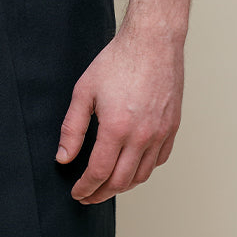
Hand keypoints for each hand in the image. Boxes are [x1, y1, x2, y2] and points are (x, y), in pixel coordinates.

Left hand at [55, 28, 183, 203]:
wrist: (152, 41)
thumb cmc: (118, 61)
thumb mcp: (84, 91)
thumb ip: (72, 128)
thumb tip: (63, 157)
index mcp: (117, 128)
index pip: (99, 172)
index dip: (86, 188)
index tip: (77, 193)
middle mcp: (142, 136)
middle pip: (121, 181)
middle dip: (101, 193)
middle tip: (89, 195)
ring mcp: (160, 133)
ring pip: (142, 175)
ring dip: (123, 185)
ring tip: (108, 185)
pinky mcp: (172, 127)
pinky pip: (159, 160)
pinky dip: (144, 170)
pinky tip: (132, 166)